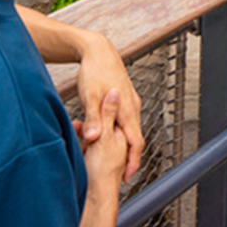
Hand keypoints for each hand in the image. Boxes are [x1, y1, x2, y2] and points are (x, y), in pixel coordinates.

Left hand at [76, 34, 143, 179]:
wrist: (97, 49)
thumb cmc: (94, 71)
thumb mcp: (90, 97)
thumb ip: (94, 118)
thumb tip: (95, 138)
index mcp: (127, 110)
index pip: (137, 142)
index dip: (133, 162)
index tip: (127, 177)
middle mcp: (132, 107)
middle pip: (135, 138)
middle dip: (128, 157)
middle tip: (119, 174)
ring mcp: (130, 101)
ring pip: (130, 129)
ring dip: (123, 143)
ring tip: (112, 158)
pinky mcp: (124, 97)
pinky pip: (125, 120)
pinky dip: (119, 131)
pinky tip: (107, 134)